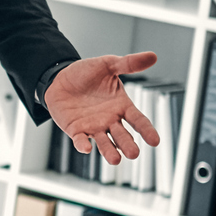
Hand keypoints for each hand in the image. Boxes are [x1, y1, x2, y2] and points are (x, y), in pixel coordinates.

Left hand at [45, 52, 160, 164]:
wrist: (60, 78)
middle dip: (128, 145)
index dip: (146, 130)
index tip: (155, 141)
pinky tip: (86, 148)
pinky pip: (80, 140)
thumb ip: (129, 63)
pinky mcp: (76, 130)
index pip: (138, 120)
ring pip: (104, 142)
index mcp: (122, 106)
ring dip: (109, 151)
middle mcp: (110, 120)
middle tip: (134, 153)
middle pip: (122, 135)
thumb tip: (153, 56)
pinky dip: (83, 145)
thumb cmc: (87, 73)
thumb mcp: (108, 64)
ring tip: (115, 160)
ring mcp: (93, 126)